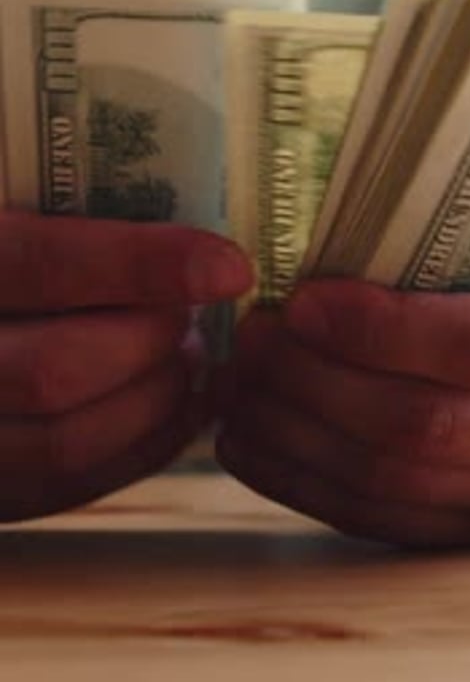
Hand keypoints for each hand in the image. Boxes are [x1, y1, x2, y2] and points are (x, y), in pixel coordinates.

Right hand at [0, 212, 250, 521]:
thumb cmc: (10, 244)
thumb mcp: (14, 203)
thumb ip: (65, 210)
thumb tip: (178, 211)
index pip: (39, 263)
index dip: (141, 265)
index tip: (229, 267)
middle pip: (55, 371)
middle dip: (149, 343)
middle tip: (192, 315)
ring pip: (66, 441)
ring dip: (155, 400)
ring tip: (190, 358)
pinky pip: (68, 485)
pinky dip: (143, 447)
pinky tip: (180, 405)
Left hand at [217, 279, 469, 546]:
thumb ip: (440, 265)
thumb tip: (339, 240)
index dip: (380, 328)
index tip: (303, 302)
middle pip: (413, 423)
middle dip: (311, 379)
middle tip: (250, 338)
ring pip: (382, 478)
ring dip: (289, 432)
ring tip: (234, 385)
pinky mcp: (454, 529)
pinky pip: (368, 518)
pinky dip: (295, 481)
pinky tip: (243, 443)